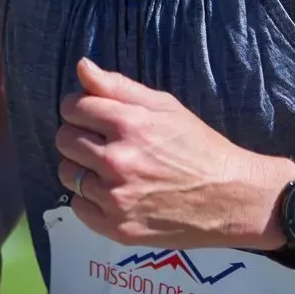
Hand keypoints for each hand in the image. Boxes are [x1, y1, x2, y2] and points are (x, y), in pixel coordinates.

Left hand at [55, 58, 289, 249]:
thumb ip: (117, 86)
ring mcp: (116, 197)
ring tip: (109, 169)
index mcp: (128, 124)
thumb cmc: (197, 146)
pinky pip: (78, 206)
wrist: (230, 197)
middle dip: (79, 136)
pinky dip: (90, 200)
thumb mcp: (163, 105)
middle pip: (64, 140)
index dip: (80, 108)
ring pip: (67, 174)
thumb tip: (81, 66)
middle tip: (103, 142)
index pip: (72, 107)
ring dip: (82, 168)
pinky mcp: (117, 228)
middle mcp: (117, 160)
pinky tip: (115, 193)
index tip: (93, 116)